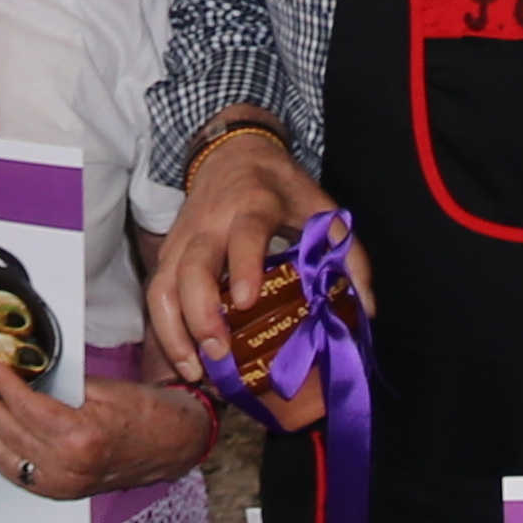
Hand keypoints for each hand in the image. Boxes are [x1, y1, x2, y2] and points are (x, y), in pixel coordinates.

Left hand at [0, 353, 207, 505]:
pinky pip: (20, 475)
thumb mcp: (104, 388)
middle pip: (11, 433)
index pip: (26, 407)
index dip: (2, 384)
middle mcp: (69, 468)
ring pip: (9, 458)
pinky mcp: (63, 493)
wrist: (174, 445)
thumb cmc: (148, 413)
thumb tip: (25, 375)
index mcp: (81, 437)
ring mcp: (64, 486)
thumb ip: (62, 386)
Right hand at [155, 117, 356, 402]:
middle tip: (219, 353)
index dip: (243, 266)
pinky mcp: (169, 252)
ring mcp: (184, 238)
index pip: (245, 234)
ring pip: (163, 284)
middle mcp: (211, 222)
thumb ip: (348, 254)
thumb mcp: (320, 207)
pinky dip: (164, 329)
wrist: (232, 152)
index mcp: (254, 205)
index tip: (245, 302)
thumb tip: (366, 308)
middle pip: (193, 267)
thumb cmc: (281, 186)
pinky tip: (184, 360)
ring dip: (174, 330)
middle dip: (200, 314)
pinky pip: (157, 292)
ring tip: (196, 370)